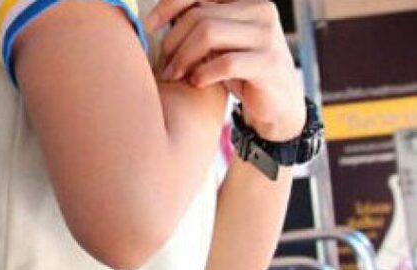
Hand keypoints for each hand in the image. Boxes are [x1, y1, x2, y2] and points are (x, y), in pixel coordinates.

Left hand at [146, 0, 305, 140]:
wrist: (276, 103)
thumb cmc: (239, 70)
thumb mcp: (217, 42)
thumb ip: (198, 25)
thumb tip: (156, 19)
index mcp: (245, 0)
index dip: (169, 4)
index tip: (149, 26)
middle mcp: (260, 9)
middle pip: (199, 16)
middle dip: (173, 42)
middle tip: (165, 65)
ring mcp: (267, 35)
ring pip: (208, 34)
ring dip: (183, 58)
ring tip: (175, 75)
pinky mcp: (269, 62)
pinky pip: (225, 63)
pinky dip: (203, 73)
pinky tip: (196, 82)